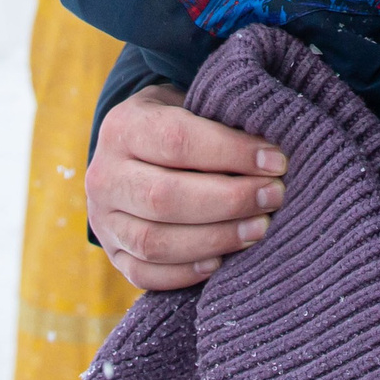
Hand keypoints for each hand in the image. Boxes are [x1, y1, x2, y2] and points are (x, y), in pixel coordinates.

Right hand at [84, 83, 288, 290]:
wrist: (133, 151)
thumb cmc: (179, 124)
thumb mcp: (191, 104)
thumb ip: (222, 122)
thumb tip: (273, 153)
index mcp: (123, 127)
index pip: (177, 141)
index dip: (231, 152)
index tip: (276, 161)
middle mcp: (104, 175)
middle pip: (165, 198)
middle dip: (229, 200)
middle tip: (274, 196)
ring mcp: (103, 220)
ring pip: (154, 243)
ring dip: (215, 239)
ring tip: (259, 228)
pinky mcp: (113, 255)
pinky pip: (145, 275)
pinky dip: (185, 273)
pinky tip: (222, 262)